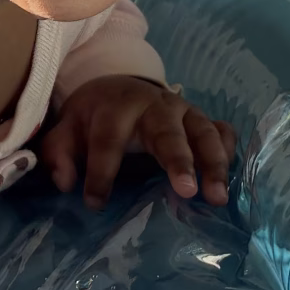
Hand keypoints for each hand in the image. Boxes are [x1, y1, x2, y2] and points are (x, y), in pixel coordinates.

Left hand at [42, 75, 235, 210]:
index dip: (101, 171)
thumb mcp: (68, 129)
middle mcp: (155, 105)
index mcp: (116, 107)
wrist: (119, 87)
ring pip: (203, 132)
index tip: (96, 203)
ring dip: (213, 163)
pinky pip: (222, 131)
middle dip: (179, 161)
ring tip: (217, 197)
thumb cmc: (94, 117)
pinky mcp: (202, 119)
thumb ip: (59, 153)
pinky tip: (229, 176)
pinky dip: (229, 151)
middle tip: (188, 192)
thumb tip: (65, 182)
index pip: (108, 139)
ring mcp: (184, 111)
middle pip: (168, 132)